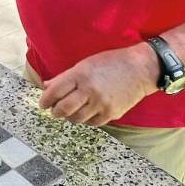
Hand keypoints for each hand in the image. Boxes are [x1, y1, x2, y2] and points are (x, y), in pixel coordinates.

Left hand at [39, 44, 159, 126]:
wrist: (140, 69)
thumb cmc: (112, 62)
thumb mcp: (86, 64)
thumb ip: (65, 77)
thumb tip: (47, 86)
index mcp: (81, 75)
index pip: (55, 92)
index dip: (45, 100)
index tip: (43, 104)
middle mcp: (90, 90)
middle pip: (63, 109)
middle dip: (55, 111)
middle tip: (55, 110)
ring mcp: (101, 103)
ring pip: (76, 119)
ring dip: (70, 117)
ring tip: (71, 111)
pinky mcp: (112, 113)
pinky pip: (92, 123)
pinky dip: (86, 120)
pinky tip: (86, 113)